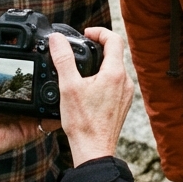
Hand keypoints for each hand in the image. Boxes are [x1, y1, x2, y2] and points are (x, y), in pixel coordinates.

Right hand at [49, 27, 132, 165]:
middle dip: (98, 47)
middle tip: (80, 49)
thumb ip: (63, 59)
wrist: (93, 150)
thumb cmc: (83, 123)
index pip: (114, 39)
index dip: (99, 31)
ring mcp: (125, 94)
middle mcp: (125, 82)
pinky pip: (115, 84)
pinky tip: (88, 88)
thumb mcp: (68, 86)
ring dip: (100, 64)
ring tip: (82, 69)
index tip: (85, 34)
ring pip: (115, 70)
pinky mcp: (122, 105)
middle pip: (115, 54)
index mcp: (115, 73)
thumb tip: (57, 39)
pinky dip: (103, 79)